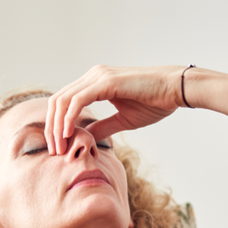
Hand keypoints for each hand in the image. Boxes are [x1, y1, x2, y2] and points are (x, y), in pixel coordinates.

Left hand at [45, 65, 184, 153]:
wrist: (175, 90)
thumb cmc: (154, 103)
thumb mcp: (123, 120)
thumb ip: (103, 128)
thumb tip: (87, 139)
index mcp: (95, 83)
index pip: (64, 102)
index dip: (56, 125)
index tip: (58, 148)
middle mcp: (93, 76)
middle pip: (58, 100)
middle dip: (51, 127)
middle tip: (54, 151)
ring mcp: (98, 77)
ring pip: (64, 100)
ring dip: (57, 125)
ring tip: (59, 147)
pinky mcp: (106, 82)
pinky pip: (78, 100)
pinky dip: (69, 118)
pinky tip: (68, 134)